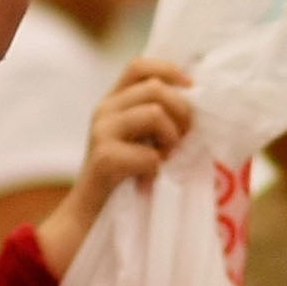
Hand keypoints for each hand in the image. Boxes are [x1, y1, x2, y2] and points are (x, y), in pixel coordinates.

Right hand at [37, 60, 195, 277]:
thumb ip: (157, 119)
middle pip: (156, 88)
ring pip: (154, 114)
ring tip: (166, 160)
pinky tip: (150, 180)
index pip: (140, 65)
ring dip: (171, 139)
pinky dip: (158, 168)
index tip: (192, 89)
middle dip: (182, 112)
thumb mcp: (140, 141)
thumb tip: (198, 104)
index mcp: (113, 102)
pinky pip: (149, 153)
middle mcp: (103, 110)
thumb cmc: (123, 182)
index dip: (170, 70)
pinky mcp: (104, 159)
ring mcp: (100, 132)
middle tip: (184, 140)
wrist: (88, 219)